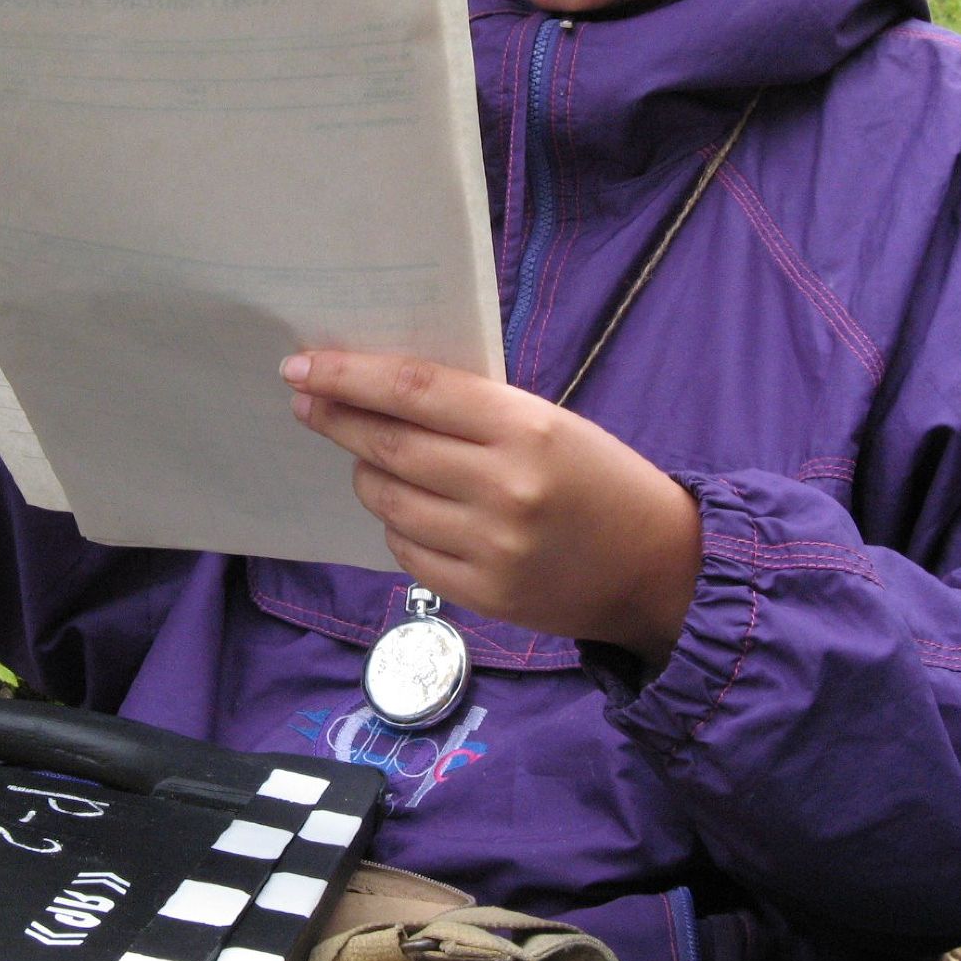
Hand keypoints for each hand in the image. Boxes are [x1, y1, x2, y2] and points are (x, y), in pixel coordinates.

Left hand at [280, 350, 702, 662]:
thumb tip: (379, 391)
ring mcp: (490, 548)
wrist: (657, 567)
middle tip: (306, 400)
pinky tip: (409, 508)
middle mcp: (503, 488)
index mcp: (525, 428)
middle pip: (388, 446)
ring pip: (387, 500)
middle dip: (336, 418)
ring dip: (365, 472)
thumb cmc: (599, 478)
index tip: (302, 365)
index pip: (413, 391)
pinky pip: (406, 549)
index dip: (349, 376)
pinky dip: (395, 522)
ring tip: (369, 457)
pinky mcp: (483, 595)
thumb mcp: (550, 421)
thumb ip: (473, 410)